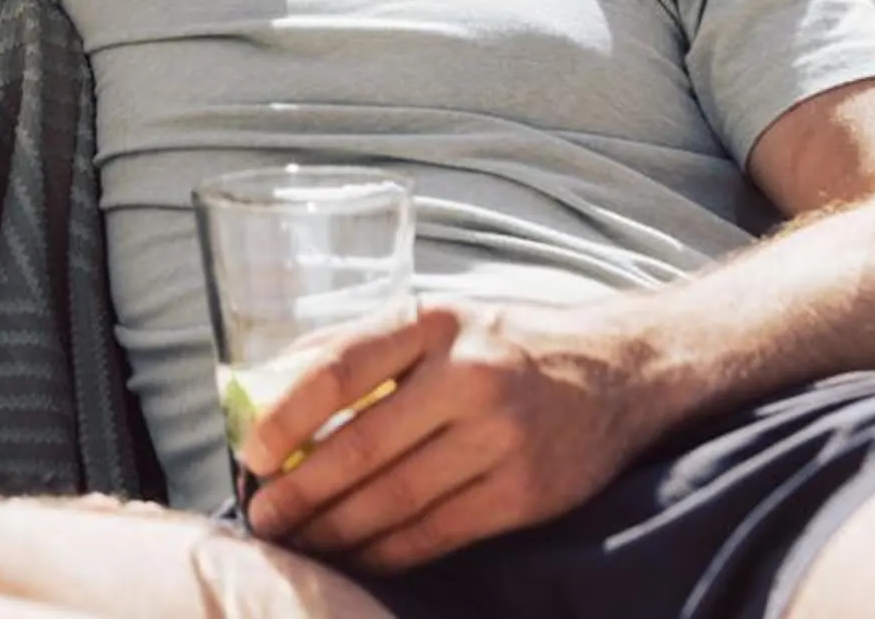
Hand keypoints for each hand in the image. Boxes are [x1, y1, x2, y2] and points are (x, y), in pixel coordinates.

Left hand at [239, 299, 659, 573]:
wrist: (621, 371)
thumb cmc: (508, 343)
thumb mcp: (440, 318)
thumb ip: (359, 345)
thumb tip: (266, 383)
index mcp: (434, 323)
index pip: (342, 368)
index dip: (287, 416)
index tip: (253, 454)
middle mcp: (468, 376)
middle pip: (363, 446)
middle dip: (302, 491)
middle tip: (264, 516)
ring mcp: (500, 438)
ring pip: (397, 498)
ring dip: (337, 530)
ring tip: (298, 542)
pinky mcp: (524, 492)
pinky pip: (438, 533)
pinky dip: (388, 552)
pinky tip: (355, 557)